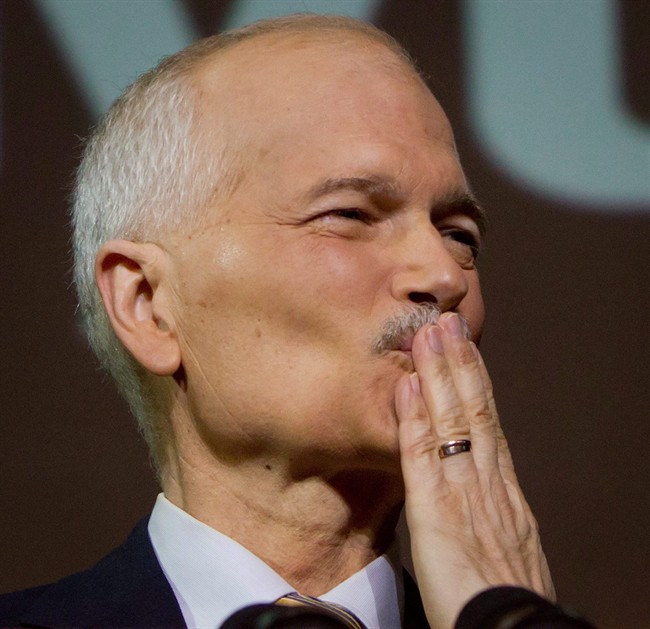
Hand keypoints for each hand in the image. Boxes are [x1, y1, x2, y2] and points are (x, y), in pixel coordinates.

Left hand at [395, 312, 554, 628]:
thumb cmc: (502, 599)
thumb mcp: (505, 546)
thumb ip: (488, 512)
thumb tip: (474, 491)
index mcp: (502, 493)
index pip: (487, 425)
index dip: (476, 385)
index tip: (464, 352)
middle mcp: (487, 483)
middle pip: (474, 411)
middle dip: (460, 364)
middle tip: (447, 323)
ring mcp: (464, 494)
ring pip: (452, 421)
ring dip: (439, 374)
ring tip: (429, 334)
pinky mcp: (437, 514)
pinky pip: (423, 458)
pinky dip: (415, 419)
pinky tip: (407, 386)